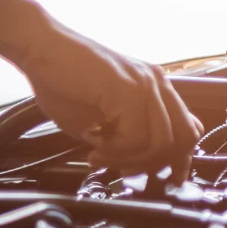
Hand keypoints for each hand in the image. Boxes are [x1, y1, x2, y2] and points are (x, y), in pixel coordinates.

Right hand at [14, 17, 202, 183]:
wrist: (38, 48)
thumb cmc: (59, 80)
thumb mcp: (97, 116)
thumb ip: (121, 134)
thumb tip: (136, 163)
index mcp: (153, 87)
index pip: (188, 128)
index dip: (180, 159)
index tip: (165, 179)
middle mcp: (156, 83)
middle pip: (184, 139)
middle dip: (153, 164)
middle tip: (124, 171)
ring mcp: (145, 84)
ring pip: (161, 143)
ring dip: (129, 159)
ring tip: (100, 156)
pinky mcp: (128, 89)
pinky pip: (135, 137)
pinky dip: (114, 151)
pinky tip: (93, 146)